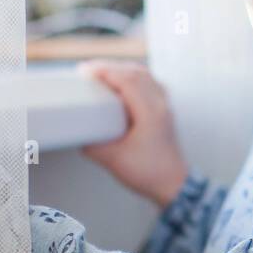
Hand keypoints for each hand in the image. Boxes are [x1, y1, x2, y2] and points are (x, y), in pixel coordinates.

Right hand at [78, 60, 187, 206]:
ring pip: (146, 76)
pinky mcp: (165, 111)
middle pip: (137, 72)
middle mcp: (161, 105)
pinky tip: (124, 82)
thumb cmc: (149, 174)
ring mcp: (166, 107)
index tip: (86, 70)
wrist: (173, 185)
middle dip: (111, 66)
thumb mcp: (113, 160)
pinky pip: (151, 84)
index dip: (105, 71)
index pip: (128, 81)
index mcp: (150, 113)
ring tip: (103, 72)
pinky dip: (135, 77)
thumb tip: (79, 134)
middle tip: (88, 69)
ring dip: (123, 69)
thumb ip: (92, 146)